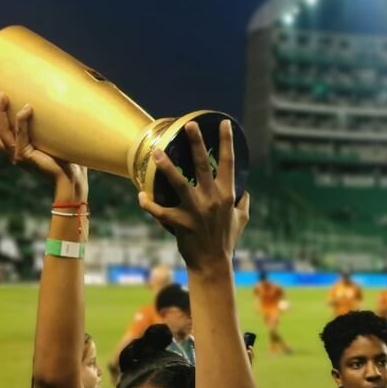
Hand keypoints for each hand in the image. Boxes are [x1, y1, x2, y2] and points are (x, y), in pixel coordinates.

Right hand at [0, 93, 88, 194]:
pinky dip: (22, 120)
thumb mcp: (49, 142)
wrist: (71, 178)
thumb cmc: (65, 159)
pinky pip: (21, 134)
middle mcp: (15, 155)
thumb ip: (42, 131)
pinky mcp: (26, 155)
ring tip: (2, 96)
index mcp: (17, 153)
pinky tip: (27, 108)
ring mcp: (19, 156)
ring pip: (3, 132)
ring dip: (1, 113)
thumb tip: (47, 112)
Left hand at [138, 121, 246, 270]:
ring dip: (167, 167)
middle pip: (203, 166)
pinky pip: (160, 211)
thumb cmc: (227, 241)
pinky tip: (140, 196)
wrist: (213, 264)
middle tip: (189, 126)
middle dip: (196, 144)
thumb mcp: (242, 220)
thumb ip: (243, 203)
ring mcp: (195, 211)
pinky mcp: (180, 224)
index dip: (227, 142)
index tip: (223, 123)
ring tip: (157, 152)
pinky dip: (149, 204)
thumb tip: (245, 192)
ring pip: (179, 183)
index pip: (229, 163)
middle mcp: (212, 199)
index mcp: (227, 195)